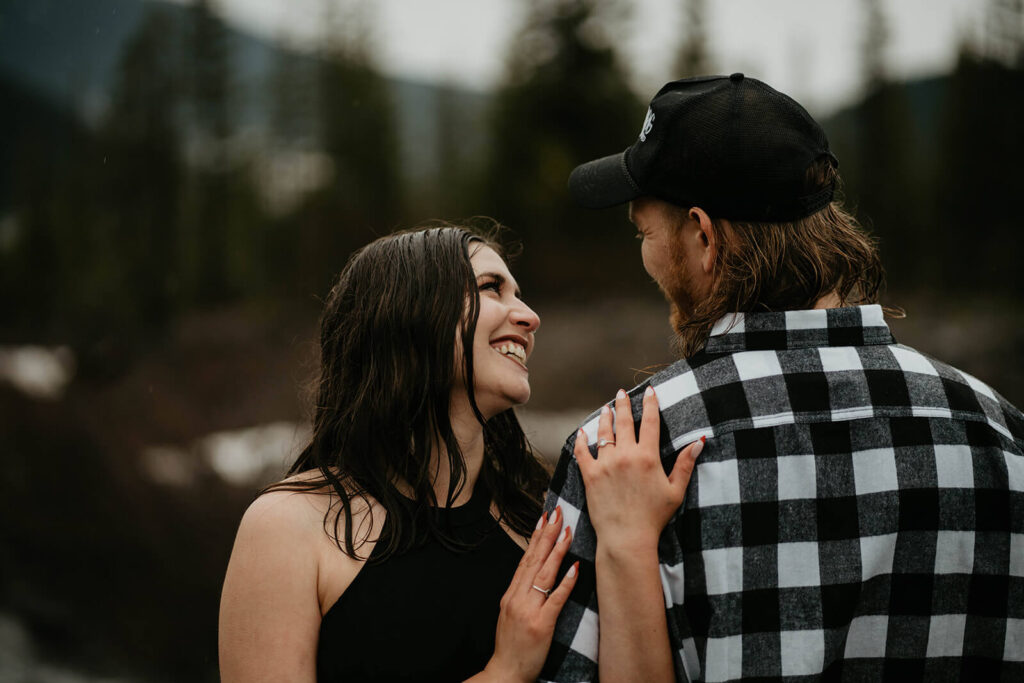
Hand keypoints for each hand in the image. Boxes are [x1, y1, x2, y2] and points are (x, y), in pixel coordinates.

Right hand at [484, 506, 578, 681]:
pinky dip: (565, 582)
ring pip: (544, 574)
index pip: (525, 559)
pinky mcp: (541, 625)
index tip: (544, 518)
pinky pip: (555, 599)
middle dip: (547, 535)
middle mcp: (517, 598)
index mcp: (511, 594)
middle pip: (534, 560)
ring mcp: (529, 611)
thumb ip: (522, 595)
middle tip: (557, 513)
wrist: (505, 673)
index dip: (536, 537)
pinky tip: (574, 568)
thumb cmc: (511, 646)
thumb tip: (535, 575)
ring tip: (567, 531)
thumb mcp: (511, 615)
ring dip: (557, 551)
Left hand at [574, 386, 702, 551]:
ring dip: (605, 418)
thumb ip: (686, 464)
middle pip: (624, 422)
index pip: (650, 422)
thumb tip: (699, 441)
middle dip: (623, 404)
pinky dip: (581, 441)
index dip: (650, 404)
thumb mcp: (675, 490)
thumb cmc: (654, 516)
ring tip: (606, 408)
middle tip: (622, 393)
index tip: (649, 391)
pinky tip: (582, 432)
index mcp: (647, 456)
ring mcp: (605, 464)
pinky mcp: (590, 475)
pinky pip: (582, 452)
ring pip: (604, 433)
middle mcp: (625, 455)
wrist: (627, 537)